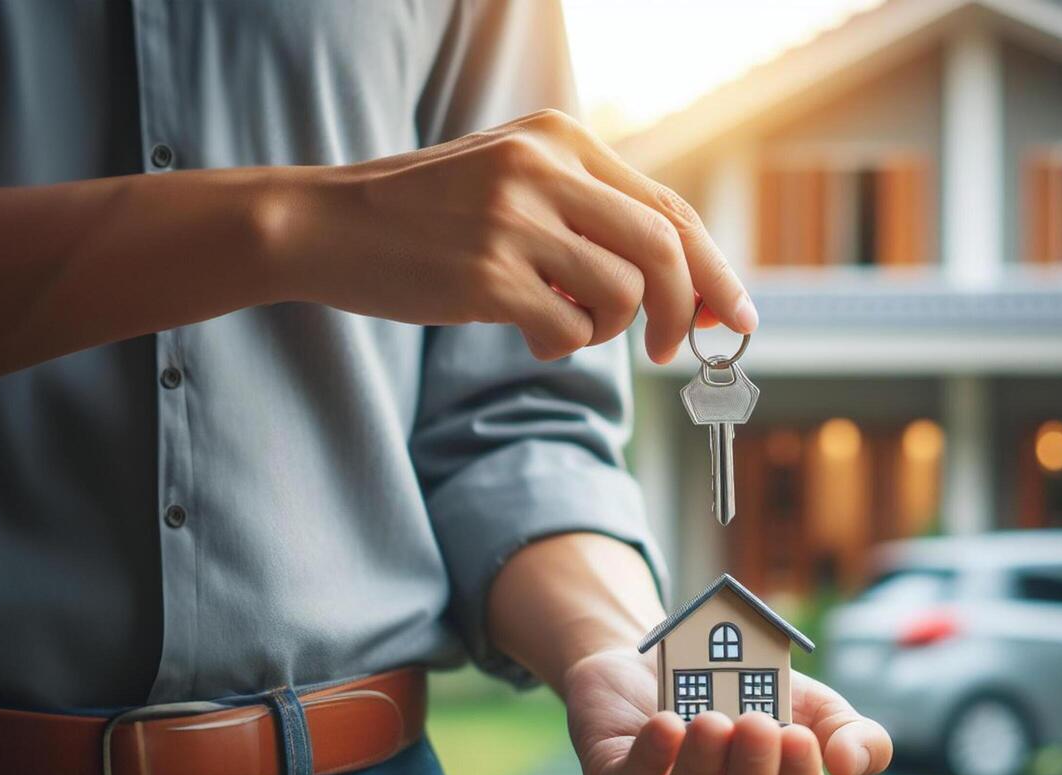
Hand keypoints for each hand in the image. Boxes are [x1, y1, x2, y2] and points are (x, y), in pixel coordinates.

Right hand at [271, 108, 753, 362]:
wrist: (325, 224)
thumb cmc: (429, 215)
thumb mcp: (515, 182)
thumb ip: (590, 213)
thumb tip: (683, 284)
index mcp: (561, 138)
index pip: (669, 207)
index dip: (714, 269)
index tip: (736, 316)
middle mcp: (544, 168)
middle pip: (664, 249)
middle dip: (683, 310)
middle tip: (667, 349)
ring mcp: (514, 219)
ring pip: (622, 292)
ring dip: (606, 330)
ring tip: (563, 323)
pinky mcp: (487, 273)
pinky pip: (567, 328)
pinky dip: (562, 344)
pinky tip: (529, 332)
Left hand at [562, 649, 892, 774]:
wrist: (660, 655)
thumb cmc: (739, 690)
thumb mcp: (807, 701)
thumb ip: (849, 731)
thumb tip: (849, 766)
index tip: (800, 733)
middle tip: (757, 723)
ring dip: (700, 768)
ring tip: (712, 719)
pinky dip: (648, 760)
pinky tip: (667, 725)